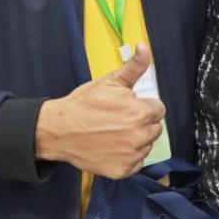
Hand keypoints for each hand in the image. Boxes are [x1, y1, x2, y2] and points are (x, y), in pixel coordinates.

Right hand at [35, 43, 163, 178]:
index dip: (143, 106)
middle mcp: (140, 136)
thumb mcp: (110, 81)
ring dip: (136, 140)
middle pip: (155, 128)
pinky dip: (128, 157)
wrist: (59, 129)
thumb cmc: (84, 104)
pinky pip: (136, 163)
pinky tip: (112, 147)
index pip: (158, 110)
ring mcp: (132, 155)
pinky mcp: (123, 170)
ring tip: (114, 133)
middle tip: (119, 120)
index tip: (128, 107)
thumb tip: (144, 47)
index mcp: (141, 112)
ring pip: (146, 145)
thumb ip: (134, 67)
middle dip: (142, 122)